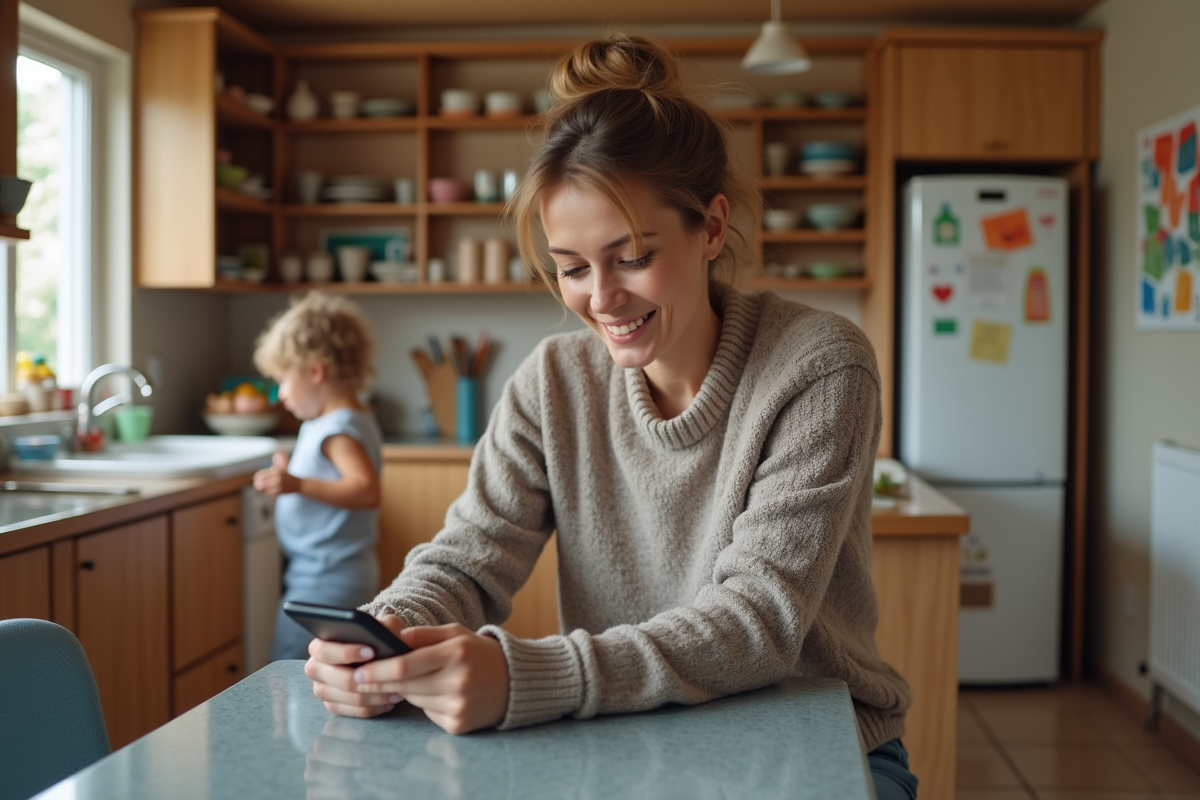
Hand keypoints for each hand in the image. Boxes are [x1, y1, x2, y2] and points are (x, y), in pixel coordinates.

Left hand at [253, 451, 298, 495]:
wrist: (298, 484)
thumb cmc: (288, 474)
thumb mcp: (284, 464)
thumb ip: (280, 456)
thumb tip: (278, 446)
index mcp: (277, 470)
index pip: (261, 474)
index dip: (257, 477)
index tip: (258, 478)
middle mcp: (278, 478)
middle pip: (260, 481)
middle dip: (257, 483)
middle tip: (257, 484)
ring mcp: (278, 486)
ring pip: (263, 488)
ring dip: (260, 488)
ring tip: (260, 487)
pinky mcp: (278, 493)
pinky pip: (267, 493)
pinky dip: (266, 492)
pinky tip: (266, 490)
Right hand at [305, 614, 407, 719]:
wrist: (370, 656)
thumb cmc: (372, 639)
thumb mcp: (380, 626)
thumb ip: (385, 624)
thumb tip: (389, 630)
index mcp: (319, 647)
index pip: (326, 651)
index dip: (347, 652)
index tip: (371, 652)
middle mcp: (315, 669)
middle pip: (340, 680)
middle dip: (368, 679)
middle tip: (390, 677)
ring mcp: (322, 690)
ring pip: (350, 697)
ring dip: (376, 695)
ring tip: (396, 690)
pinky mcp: (332, 706)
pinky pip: (354, 712)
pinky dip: (373, 708)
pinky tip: (389, 702)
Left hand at [306, 618, 510, 733]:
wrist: (514, 681)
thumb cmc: (479, 653)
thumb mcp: (454, 633)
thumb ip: (421, 635)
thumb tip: (388, 641)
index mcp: (455, 653)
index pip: (405, 666)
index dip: (377, 671)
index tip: (359, 672)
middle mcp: (457, 681)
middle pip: (404, 686)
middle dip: (380, 683)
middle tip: (362, 680)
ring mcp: (458, 706)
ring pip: (414, 700)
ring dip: (405, 692)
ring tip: (413, 680)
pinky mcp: (458, 725)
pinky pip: (428, 714)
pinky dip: (425, 704)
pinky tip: (438, 694)